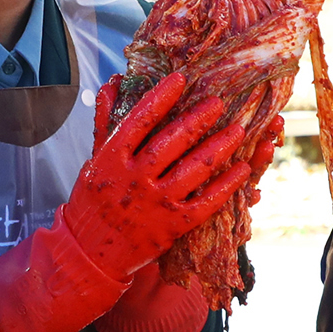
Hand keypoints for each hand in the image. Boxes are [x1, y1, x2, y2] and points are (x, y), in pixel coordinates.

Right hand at [64, 71, 251, 282]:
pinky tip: (242, 170)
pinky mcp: (172, 226)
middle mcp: (134, 180)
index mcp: (112, 159)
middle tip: (219, 102)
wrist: (90, 252)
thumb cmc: (93, 201)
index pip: (138, 121)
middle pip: (171, 143)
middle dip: (197, 120)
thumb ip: (106, 122)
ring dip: (219, 148)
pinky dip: (225, 185)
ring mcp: (155, 204)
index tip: (180, 78)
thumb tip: (113, 84)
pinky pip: (205, 203)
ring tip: (238, 130)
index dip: (160, 98)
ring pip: (193, 170)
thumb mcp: (94, 160)